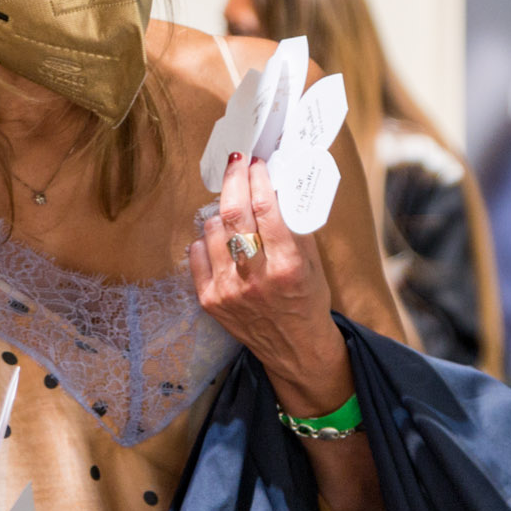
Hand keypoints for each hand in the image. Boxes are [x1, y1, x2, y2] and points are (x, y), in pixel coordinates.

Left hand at [190, 156, 349, 416]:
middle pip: (233, 213)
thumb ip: (293, 226)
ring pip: (212, 229)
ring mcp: (228, 290)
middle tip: (237, 163)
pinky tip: (221, 237)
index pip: (265, 209)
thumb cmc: (307, 300)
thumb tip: (274, 184)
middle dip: (234, 180)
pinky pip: (197, 252)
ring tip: (233, 207)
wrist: (294, 348)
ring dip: (221, 210)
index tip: (256, 163)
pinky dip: (207, 238)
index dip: (257, 178)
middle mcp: (255, 278)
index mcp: (287, 266)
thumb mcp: (313, 263)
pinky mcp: (209, 300)